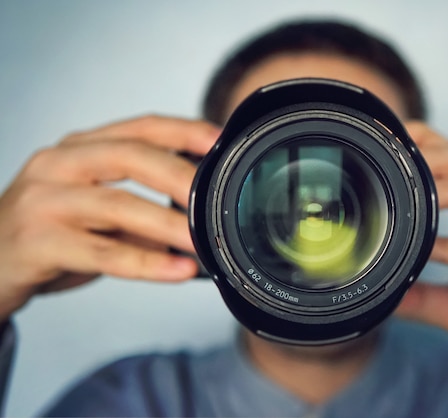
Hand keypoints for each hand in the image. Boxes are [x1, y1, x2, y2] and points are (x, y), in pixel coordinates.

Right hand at [0, 115, 218, 321]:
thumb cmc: (53, 231)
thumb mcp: (99, 208)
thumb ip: (144, 205)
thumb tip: (206, 216)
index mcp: (81, 147)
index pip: (140, 128)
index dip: (184, 130)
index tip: (220, 139)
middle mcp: (60, 163)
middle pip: (130, 156)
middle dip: (180, 174)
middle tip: (219, 195)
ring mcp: (44, 199)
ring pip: (118, 205)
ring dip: (169, 224)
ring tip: (205, 240)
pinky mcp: (37, 241)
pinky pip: (102, 252)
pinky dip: (147, 263)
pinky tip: (179, 270)